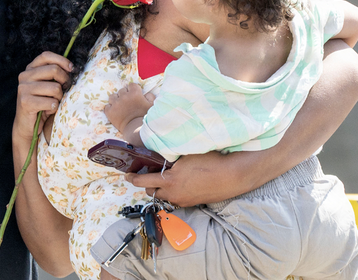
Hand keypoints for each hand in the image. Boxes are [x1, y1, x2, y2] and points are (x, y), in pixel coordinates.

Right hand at [13, 51, 72, 144]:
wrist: (27, 125)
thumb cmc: (41, 103)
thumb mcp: (47, 85)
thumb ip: (54, 75)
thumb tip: (71, 68)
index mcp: (30, 69)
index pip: (46, 56)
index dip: (61, 60)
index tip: (71, 69)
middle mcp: (24, 76)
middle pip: (54, 70)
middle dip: (65, 81)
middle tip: (64, 91)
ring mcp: (23, 89)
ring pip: (55, 88)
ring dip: (59, 98)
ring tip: (53, 103)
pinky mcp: (25, 102)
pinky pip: (50, 102)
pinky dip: (53, 108)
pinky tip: (48, 111)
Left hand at [104, 83, 153, 131]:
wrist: (136, 130)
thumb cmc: (145, 118)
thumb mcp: (152, 106)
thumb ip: (150, 96)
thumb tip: (146, 94)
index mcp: (135, 93)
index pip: (132, 85)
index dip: (133, 90)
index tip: (134, 95)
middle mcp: (124, 96)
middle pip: (122, 90)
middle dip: (124, 95)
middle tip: (127, 102)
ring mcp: (116, 104)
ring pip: (112, 96)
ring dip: (116, 100)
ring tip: (119, 106)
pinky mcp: (110, 111)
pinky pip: (107, 106)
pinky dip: (110, 108)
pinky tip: (114, 112)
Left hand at [125, 150, 259, 206]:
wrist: (231, 176)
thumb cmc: (209, 161)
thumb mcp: (185, 155)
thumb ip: (169, 157)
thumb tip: (159, 155)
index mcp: (169, 181)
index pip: (143, 181)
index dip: (133, 178)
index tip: (127, 175)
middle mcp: (174, 194)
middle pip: (152, 191)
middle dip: (148, 184)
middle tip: (150, 173)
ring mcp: (183, 200)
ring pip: (165, 196)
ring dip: (161, 189)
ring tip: (167, 178)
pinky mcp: (193, 203)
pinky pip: (177, 199)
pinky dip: (174, 192)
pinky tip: (181, 183)